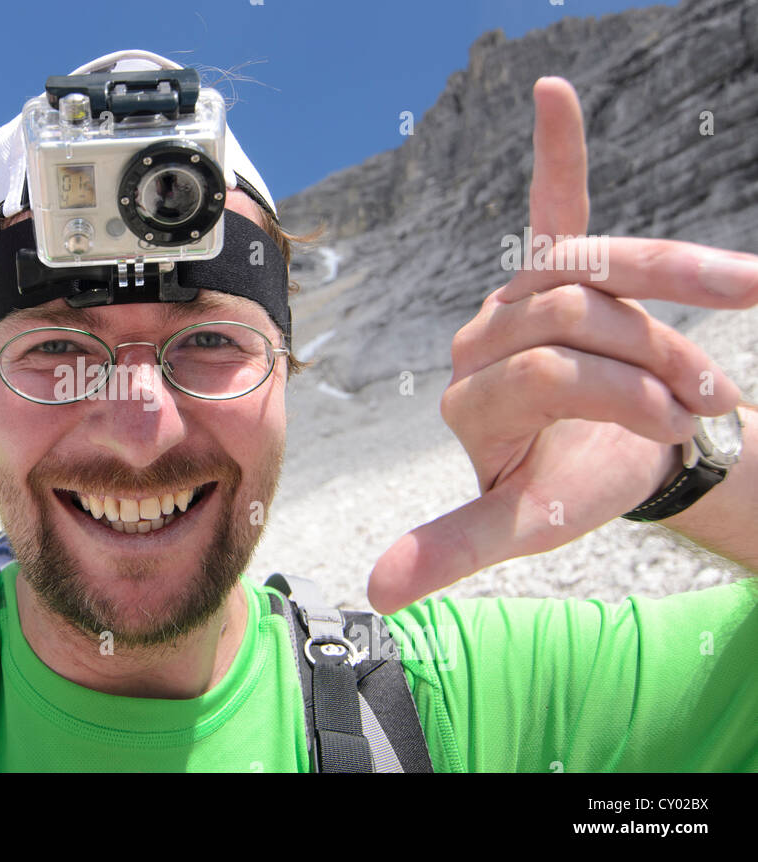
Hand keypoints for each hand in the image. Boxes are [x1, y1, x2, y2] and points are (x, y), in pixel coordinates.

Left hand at [367, 77, 757, 613]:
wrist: (620, 460)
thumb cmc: (572, 487)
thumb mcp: (524, 527)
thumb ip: (456, 548)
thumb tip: (376, 592)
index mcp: (472, 395)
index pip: (551, 370)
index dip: (624, 397)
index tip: (681, 431)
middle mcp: (484, 336)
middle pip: (576, 315)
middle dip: (654, 360)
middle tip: (705, 401)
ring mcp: (520, 294)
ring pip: (599, 264)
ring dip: (674, 287)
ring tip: (738, 310)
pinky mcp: (556, 260)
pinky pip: (553, 201)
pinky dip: (555, 148)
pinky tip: (550, 89)